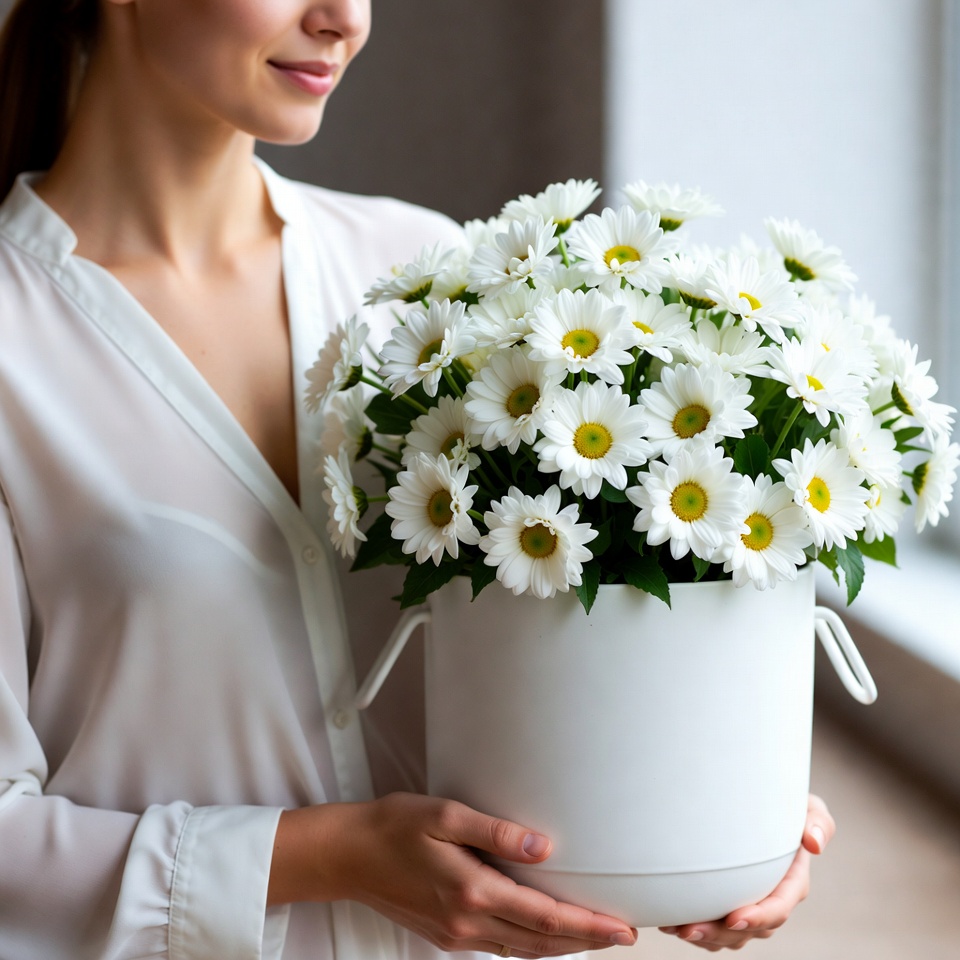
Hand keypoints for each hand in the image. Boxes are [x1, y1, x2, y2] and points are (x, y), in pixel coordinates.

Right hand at [269, 792, 636, 956]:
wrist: (348, 856)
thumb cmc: (393, 827)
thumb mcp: (444, 816)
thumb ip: (495, 831)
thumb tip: (543, 845)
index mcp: (472, 892)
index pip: (545, 917)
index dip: (589, 925)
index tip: (622, 926)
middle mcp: (468, 921)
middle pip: (541, 942)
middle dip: (587, 940)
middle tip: (624, 933)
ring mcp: (457, 933)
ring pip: (523, 950)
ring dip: (563, 946)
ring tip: (595, 935)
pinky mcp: (447, 934)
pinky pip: (501, 946)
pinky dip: (531, 944)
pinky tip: (542, 933)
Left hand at [658, 794, 835, 950]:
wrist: (763, 807)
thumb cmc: (787, 806)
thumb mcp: (808, 807)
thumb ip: (817, 821)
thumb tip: (814, 843)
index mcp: (792, 884)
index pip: (777, 908)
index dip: (758, 917)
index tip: (734, 918)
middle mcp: (771, 902)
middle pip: (748, 930)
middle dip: (719, 933)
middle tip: (688, 928)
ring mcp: (750, 908)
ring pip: (729, 935)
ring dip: (703, 936)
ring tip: (672, 928)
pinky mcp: (730, 907)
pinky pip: (715, 929)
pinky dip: (695, 929)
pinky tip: (669, 922)